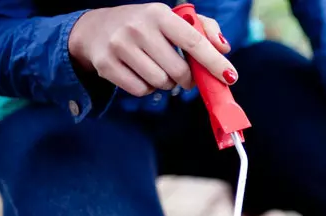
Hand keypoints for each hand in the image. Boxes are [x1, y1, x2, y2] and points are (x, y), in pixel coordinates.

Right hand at [68, 3, 235, 96]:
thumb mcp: (172, 19)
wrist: (95, 30)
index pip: (193, 42)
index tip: (230, 76)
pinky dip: (147, 89)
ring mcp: (120, 46)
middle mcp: (138, 28)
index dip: (214, 62)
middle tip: (184, 76)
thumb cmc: (146, 26)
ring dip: (166, 83)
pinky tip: (142, 75)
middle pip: (179, 71)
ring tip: (158, 69)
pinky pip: (142, 90)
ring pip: (161, 83)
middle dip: (186, 79)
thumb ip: (203, 30)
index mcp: (159, 14)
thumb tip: (224, 48)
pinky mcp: (107, 65)